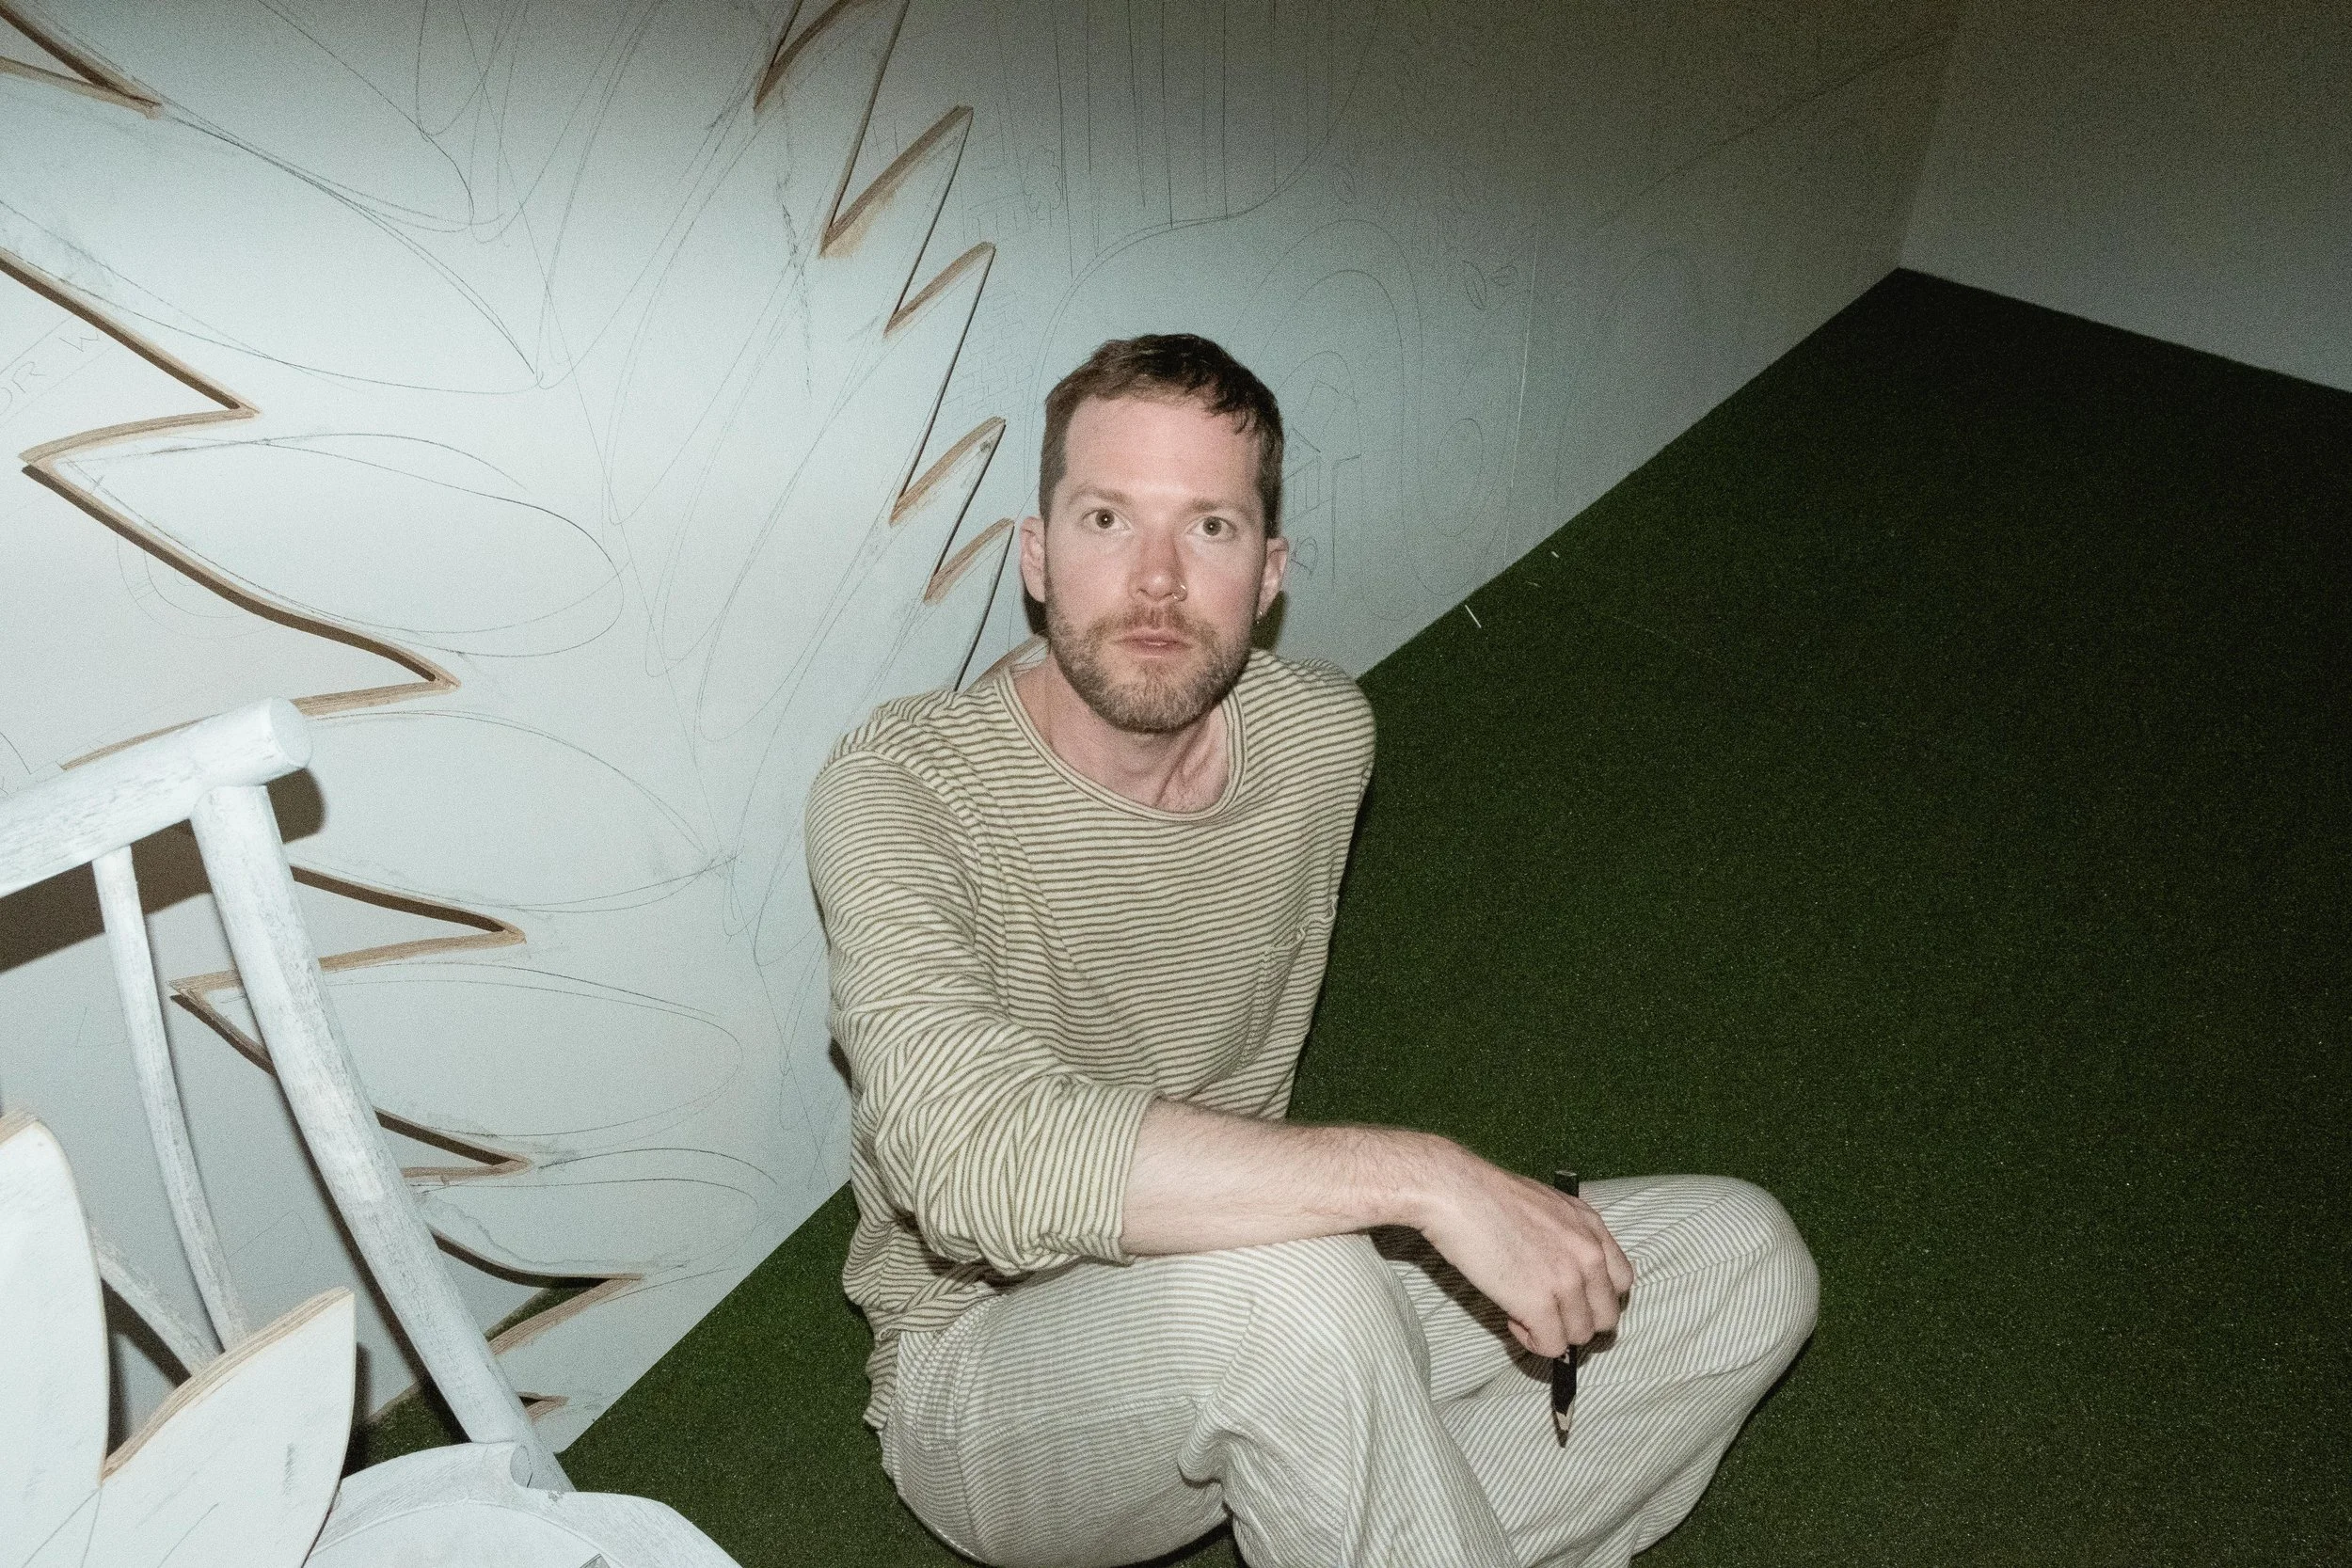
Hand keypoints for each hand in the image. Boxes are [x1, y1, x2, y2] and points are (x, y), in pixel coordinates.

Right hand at [1412, 1147, 1634, 1359]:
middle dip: (1576, 1320)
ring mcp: (1568, 1281)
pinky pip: (1552, 1347)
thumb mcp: (1548, 1204)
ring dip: (1550, 1331)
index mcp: (1592, 1228)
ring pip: (1579, 1336)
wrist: (1456, 1193)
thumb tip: (1564, 1270)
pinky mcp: (1540, 1304)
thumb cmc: (1488, 1195)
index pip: (1622, 1282)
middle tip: (1545, 1310)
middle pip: (1606, 1316)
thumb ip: (1568, 1236)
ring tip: (1520, 1309)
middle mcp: (1589, 1255)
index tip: (1571, 1299)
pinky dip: (1532, 1341)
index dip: (1596, 1297)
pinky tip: (1512, 1318)